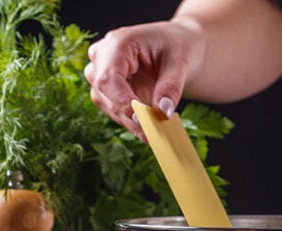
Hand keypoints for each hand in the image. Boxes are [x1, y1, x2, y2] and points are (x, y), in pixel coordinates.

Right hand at [85, 20, 201, 139]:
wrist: (178, 45)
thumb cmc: (179, 47)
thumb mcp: (180, 65)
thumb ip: (170, 88)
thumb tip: (162, 113)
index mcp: (118, 43)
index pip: (108, 77)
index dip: (122, 102)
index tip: (141, 121)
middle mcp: (103, 55)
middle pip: (104, 93)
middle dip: (128, 117)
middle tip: (153, 136)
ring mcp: (100, 70)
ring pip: (106, 103)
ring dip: (128, 121)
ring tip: (154, 133)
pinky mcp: (106, 85)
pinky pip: (112, 107)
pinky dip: (130, 119)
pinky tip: (148, 127)